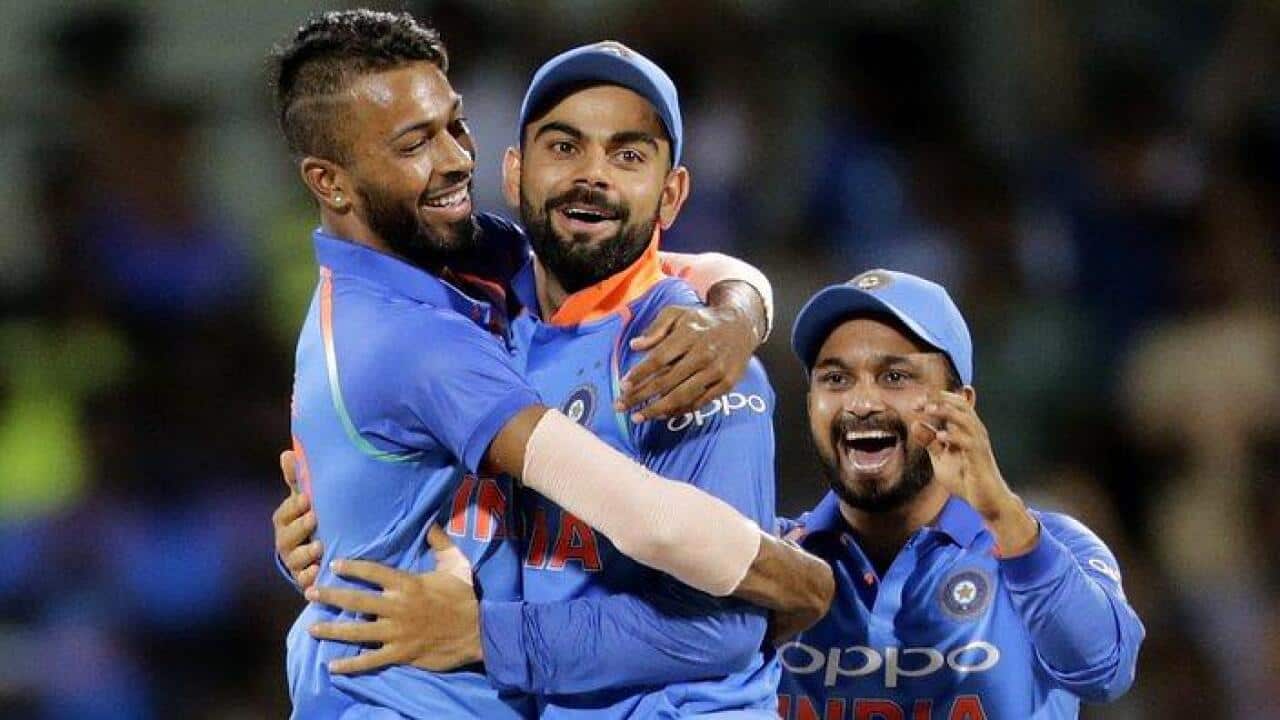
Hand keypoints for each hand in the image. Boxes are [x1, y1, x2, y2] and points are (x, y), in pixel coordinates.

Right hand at [274, 450, 322, 588]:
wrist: (315, 552)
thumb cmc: (309, 519)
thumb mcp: (304, 500)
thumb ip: (297, 480)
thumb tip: (286, 453)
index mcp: (284, 521)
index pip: (284, 513)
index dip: (294, 507)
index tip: (307, 499)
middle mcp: (285, 542)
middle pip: (287, 537)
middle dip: (300, 527)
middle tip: (314, 518)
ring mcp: (294, 562)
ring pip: (294, 559)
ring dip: (305, 553)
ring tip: (319, 546)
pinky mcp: (304, 579)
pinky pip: (303, 580)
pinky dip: (309, 576)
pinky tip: (318, 571)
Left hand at [306, 527, 480, 673]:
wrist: (479, 631)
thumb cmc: (465, 597)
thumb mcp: (457, 563)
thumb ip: (440, 542)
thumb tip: (429, 522)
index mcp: (408, 584)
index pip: (373, 572)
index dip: (351, 568)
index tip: (333, 564)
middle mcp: (397, 607)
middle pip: (356, 601)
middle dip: (330, 596)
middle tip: (309, 592)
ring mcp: (397, 633)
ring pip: (358, 632)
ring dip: (332, 630)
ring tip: (311, 627)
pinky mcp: (401, 653)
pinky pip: (371, 660)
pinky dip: (351, 665)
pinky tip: (333, 666)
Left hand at [616, 304, 758, 421]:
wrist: (740, 325)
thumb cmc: (701, 320)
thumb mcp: (677, 313)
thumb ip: (656, 328)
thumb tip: (634, 346)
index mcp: (689, 334)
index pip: (659, 358)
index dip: (640, 374)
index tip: (623, 385)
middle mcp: (703, 353)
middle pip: (667, 381)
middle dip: (641, 396)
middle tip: (620, 406)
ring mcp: (716, 371)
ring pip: (682, 395)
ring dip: (658, 409)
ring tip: (638, 417)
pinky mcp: (726, 384)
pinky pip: (699, 402)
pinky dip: (680, 410)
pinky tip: (662, 414)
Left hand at [912, 391, 1038, 555]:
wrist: (986, 500)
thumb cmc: (966, 478)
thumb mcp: (942, 458)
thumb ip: (930, 442)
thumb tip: (915, 424)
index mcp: (966, 430)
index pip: (953, 405)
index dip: (934, 400)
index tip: (914, 403)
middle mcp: (974, 432)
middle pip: (960, 405)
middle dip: (939, 400)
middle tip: (919, 402)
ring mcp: (978, 443)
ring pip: (966, 419)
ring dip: (947, 412)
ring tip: (928, 410)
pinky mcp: (979, 458)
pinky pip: (968, 442)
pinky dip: (954, 437)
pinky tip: (940, 436)